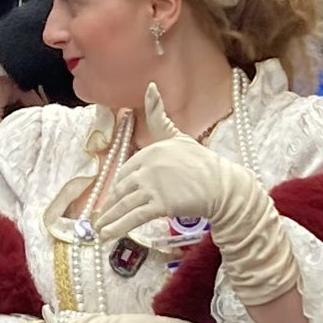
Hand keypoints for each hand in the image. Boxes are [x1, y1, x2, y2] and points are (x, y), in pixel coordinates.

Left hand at [95, 84, 295, 304]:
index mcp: (150, 150)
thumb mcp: (178, 136)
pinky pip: (132, 218)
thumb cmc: (201, 163)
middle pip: (121, 190)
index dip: (119, 189)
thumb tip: (150, 86)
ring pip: (123, 205)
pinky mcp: (159, 204)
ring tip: (99, 231)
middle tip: (100, 219)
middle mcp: (149, 166)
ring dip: (108, 221)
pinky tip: (106, 236)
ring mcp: (153, 186)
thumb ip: (159, 116)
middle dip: (111, 207)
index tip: (113, 199)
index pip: (125, 172)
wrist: (224, 186)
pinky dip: (117, 228)